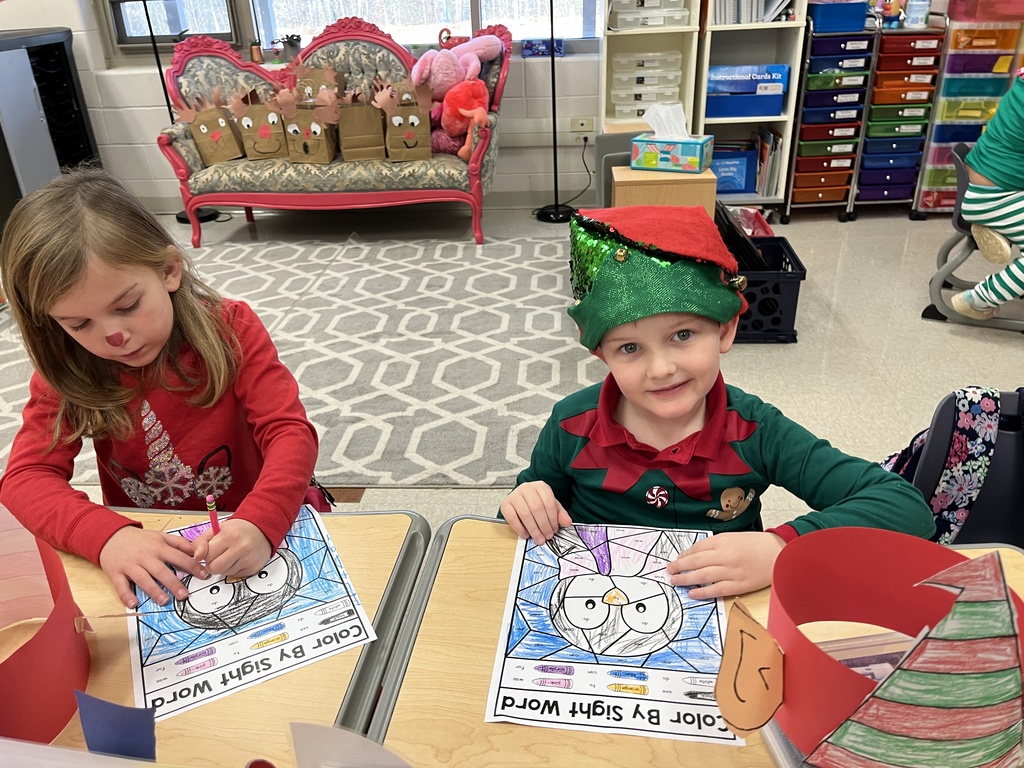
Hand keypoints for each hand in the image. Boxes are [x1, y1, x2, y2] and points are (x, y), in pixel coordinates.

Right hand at [99, 526, 207, 608]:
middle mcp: (145, 556)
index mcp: (158, 547)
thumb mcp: (161, 536)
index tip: (204, 575)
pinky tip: (133, 603)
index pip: (179, 557)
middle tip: (185, 595)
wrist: (111, 536)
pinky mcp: (116, 573)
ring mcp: (130, 565)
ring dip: (154, 591)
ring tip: (164, 601)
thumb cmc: (139, 539)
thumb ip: (179, 543)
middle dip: (174, 583)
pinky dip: (126, 595)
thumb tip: (196, 551)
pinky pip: (121, 586)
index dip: (193, 566)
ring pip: (143, 579)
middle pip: (161, 571)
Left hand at [192, 518, 271, 577]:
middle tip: (219, 555)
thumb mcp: (216, 529)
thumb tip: (197, 557)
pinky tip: (239, 560)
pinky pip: (235, 575)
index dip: (206, 554)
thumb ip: (201, 542)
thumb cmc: (238, 530)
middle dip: (213, 563)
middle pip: (214, 568)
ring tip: (231, 556)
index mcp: (228, 535)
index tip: (211, 550)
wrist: (261, 530)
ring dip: (224, 567)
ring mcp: (248, 559)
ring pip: (224, 573)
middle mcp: (240, 547)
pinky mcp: (253, 568)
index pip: (207, 556)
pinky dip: (234, 569)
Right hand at [500, 481, 572, 543]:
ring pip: (525, 513)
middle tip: (547, 536)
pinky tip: (526, 534)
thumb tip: (567, 522)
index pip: (548, 502)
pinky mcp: (505, 504)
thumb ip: (559, 514)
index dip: (552, 519)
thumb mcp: (551, 506)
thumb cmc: (537, 502)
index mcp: (540, 486)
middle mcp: (527, 488)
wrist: (521, 499)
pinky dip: (519, 528)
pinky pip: (512, 518)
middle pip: (536, 508)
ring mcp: (514, 495)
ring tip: (539, 538)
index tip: (554, 530)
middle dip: (543, 525)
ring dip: (533, 529)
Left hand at [666, 532, 784, 599]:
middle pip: (696, 561)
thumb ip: (718, 544)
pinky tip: (693, 593)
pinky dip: (703, 592)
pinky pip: (717, 589)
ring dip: (686, 579)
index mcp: (724, 541)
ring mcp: (732, 571)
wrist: (781, 554)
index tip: (677, 560)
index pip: (697, 548)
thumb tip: (698, 554)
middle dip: (679, 566)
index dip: (684, 555)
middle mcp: (725, 555)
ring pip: (703, 576)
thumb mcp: (736, 537)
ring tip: (675, 581)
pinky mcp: (740, 585)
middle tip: (669, 571)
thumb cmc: (759, 545)